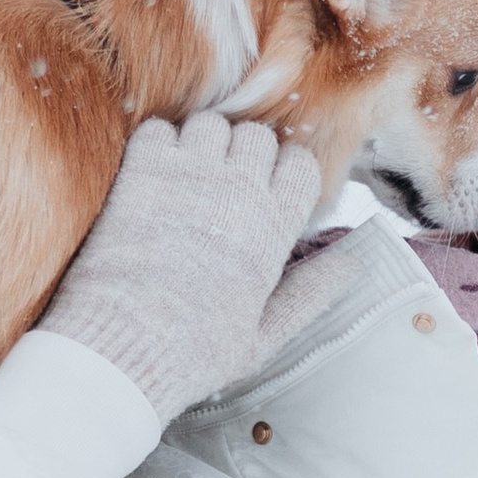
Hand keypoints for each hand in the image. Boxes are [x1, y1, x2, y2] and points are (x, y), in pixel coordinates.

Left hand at [39, 115, 324, 427]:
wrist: (123, 347)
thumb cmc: (194, 352)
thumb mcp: (266, 334)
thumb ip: (313, 292)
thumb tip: (354, 264)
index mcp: (274, 228)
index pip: (301, 165)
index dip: (285, 175)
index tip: (267, 196)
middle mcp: (239, 192)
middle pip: (256, 136)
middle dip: (244, 155)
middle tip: (223, 187)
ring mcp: (190, 177)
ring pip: (210, 125)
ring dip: (202, 144)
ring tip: (188, 178)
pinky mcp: (142, 173)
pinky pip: (158, 130)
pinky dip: (158, 145)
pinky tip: (152, 176)